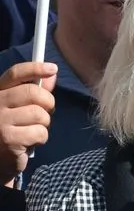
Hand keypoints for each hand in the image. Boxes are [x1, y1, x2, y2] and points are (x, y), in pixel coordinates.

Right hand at [0, 62, 57, 183]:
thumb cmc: (11, 130)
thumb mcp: (20, 108)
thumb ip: (34, 91)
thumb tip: (52, 74)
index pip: (15, 74)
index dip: (35, 68)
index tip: (52, 68)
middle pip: (33, 93)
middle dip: (48, 103)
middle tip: (44, 113)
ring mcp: (0, 122)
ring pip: (40, 114)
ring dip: (43, 124)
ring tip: (31, 131)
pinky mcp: (8, 139)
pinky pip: (40, 132)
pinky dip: (40, 138)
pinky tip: (29, 142)